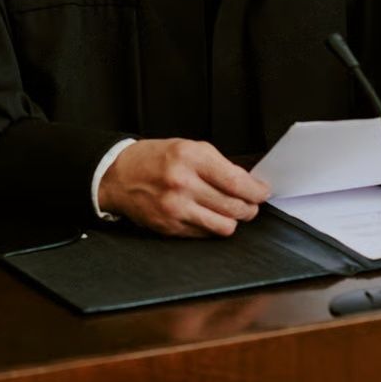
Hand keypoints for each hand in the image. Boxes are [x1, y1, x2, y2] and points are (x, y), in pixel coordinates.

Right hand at [97, 138, 269, 236]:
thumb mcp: (187, 147)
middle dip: (249, 207)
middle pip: (235, 206)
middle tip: (250, 203)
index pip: (237, 181)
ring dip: (233, 220)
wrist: (117, 176)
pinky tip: (208, 215)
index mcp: (190, 157)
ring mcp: (176, 208)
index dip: (257, 190)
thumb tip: (247, 183)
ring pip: (225, 226)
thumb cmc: (154, 159)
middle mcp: (183, 183)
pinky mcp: (170, 227)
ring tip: (230, 211)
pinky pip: (206, 234)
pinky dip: (212, 226)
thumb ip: (218, 164)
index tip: (262, 191)